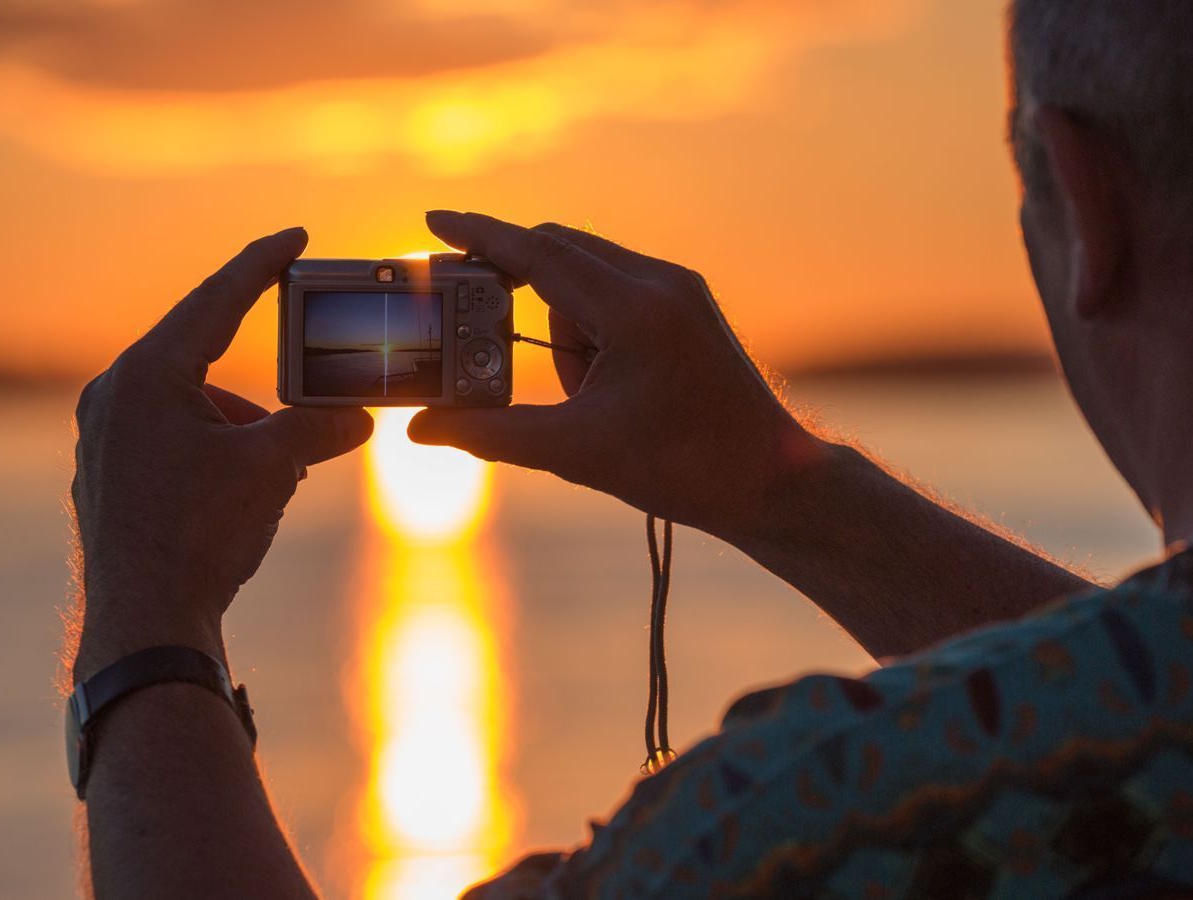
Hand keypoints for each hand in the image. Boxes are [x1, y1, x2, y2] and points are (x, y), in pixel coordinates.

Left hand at [71, 228, 372, 679]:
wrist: (143, 622)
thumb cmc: (197, 535)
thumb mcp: (270, 469)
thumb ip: (316, 429)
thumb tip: (359, 418)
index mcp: (147, 374)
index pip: (216, 300)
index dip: (261, 264)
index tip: (294, 236)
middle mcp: (114, 395)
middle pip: (205, 356)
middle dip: (266, 382)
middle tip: (310, 394)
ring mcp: (105, 436)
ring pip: (193, 404)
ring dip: (246, 425)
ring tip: (279, 470)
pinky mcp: (110, 473)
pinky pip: (174, 437)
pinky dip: (218, 449)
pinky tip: (243, 491)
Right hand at [407, 211, 823, 539]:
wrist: (771, 482)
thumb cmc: (685, 471)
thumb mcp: (576, 454)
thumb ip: (491, 435)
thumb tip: (421, 429)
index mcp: (636, 309)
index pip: (539, 253)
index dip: (479, 235)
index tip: (432, 220)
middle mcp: (662, 282)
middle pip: (558, 255)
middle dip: (519, 298)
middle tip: (491, 345)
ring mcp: (682, 289)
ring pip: (587, 278)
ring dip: (564, 329)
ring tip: (590, 401)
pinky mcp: (690, 304)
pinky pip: (618, 293)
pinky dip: (594, 331)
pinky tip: (609, 388)